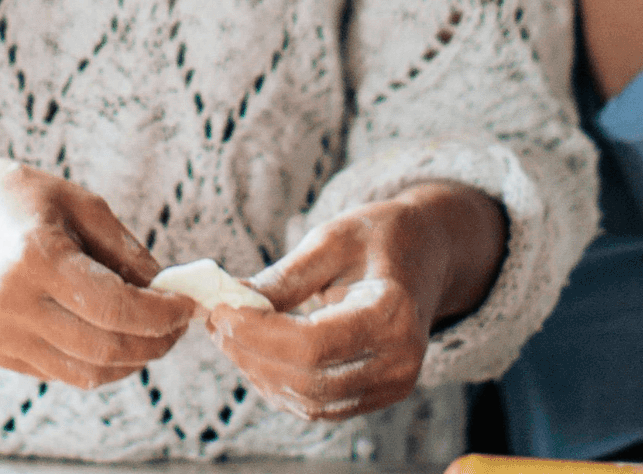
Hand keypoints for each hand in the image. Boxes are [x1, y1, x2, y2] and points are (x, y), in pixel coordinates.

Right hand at [0, 156, 192, 388]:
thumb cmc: (15, 198)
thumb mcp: (77, 202)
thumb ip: (126, 249)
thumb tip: (168, 290)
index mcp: (36, 257)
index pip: (116, 307)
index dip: (162, 314)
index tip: (187, 304)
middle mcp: (14, 304)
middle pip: (107, 347)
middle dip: (156, 341)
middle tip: (178, 323)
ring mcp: (1, 335)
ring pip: (89, 372)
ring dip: (133, 359)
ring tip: (152, 331)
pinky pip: (64, 372)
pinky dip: (100, 362)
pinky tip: (114, 335)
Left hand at [205, 188, 499, 421]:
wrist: (426, 251)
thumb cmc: (377, 237)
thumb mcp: (329, 240)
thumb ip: (282, 278)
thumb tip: (228, 301)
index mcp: (393, 314)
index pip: (314, 345)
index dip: (258, 334)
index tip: (221, 310)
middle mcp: (400, 361)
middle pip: (308, 381)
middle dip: (251, 355)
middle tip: (216, 321)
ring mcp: (392, 385)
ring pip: (310, 402)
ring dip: (259, 373)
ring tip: (229, 333)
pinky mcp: (377, 394)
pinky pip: (319, 405)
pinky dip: (280, 384)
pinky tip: (255, 352)